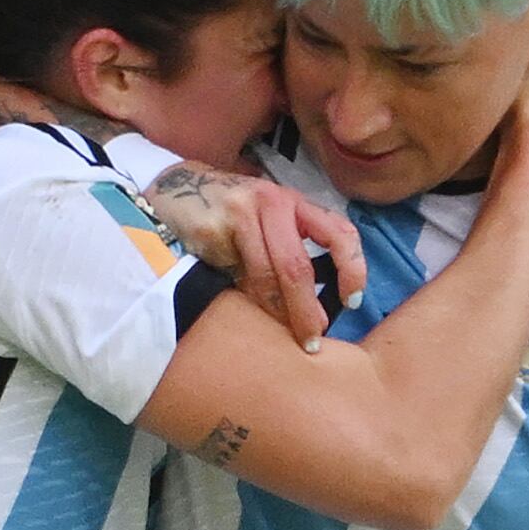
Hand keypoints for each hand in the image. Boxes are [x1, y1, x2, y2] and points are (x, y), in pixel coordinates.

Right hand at [146, 163, 367, 348]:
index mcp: (292, 201)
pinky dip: (241, 297)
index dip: (352, 269)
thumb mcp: (269, 217)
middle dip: (306, 310)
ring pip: (264, 276)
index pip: (339, 231)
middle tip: (311, 341)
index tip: (352, 301)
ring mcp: (237, 214)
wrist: (176, 188)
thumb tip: (318, 301)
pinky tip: (240, 305)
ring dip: (274, 312)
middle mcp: (270, 202)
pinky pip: (232, 276)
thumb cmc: (232, 212)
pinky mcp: (210, 230)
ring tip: (279, 333)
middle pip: (296, 266)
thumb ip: (294, 243)